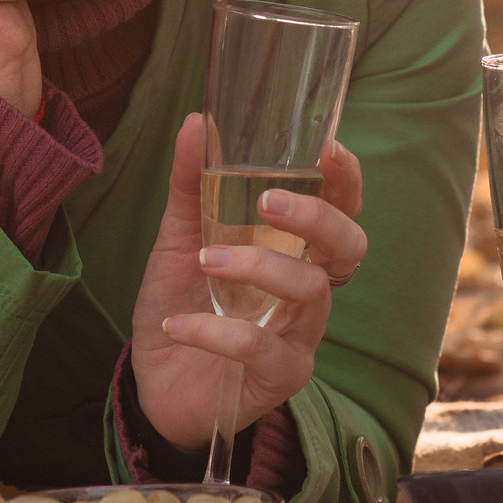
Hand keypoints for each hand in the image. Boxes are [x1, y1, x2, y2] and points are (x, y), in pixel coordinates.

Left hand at [129, 114, 367, 451]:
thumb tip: (195, 120)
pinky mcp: (279, 378)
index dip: (346, 181)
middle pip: (349, 248)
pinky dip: (216, 332)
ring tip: (205, 259)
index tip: (329, 149)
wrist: (153, 381)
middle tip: (266, 203)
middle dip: (318, 219)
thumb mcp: (179, 239)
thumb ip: (190, 185)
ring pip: (311, 293)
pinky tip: (177, 325)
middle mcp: (308, 290)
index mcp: (294, 250)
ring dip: (259, 266)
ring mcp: (300, 336)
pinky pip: (262, 349)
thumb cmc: (182, 302)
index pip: (341, 211)